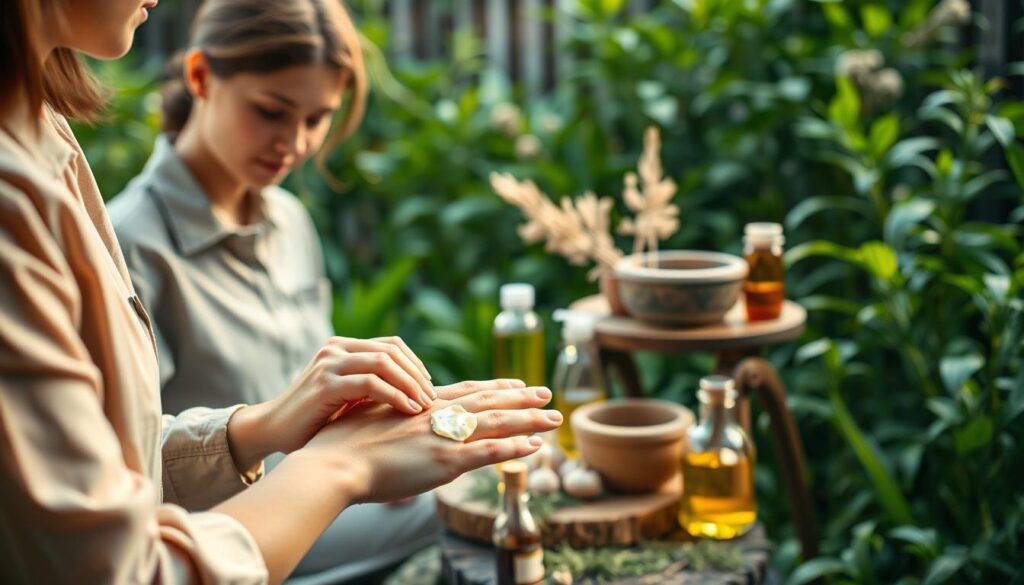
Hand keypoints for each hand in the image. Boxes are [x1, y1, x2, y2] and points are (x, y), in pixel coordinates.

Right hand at [232, 336, 435, 463]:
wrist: (273, 430)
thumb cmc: (315, 420)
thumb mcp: (348, 396)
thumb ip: (371, 386)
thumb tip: (416, 392)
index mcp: (343, 347)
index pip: (391, 345)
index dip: (415, 364)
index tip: (429, 387)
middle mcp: (336, 349)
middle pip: (391, 352)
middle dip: (417, 375)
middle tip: (433, 399)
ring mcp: (329, 364)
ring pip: (384, 363)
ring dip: (410, 384)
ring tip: (424, 406)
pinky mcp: (325, 384)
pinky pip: (370, 384)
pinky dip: (395, 396)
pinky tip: (407, 410)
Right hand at [301, 379, 562, 502]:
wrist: (327, 462)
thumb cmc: (337, 446)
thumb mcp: (368, 422)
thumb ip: (392, 422)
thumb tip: (400, 427)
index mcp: (417, 405)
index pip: (464, 391)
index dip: (492, 387)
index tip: (515, 383)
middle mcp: (433, 413)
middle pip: (485, 399)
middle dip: (518, 396)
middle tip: (546, 391)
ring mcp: (439, 435)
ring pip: (494, 421)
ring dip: (527, 418)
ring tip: (552, 416)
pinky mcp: (442, 459)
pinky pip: (487, 452)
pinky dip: (512, 448)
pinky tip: (533, 446)